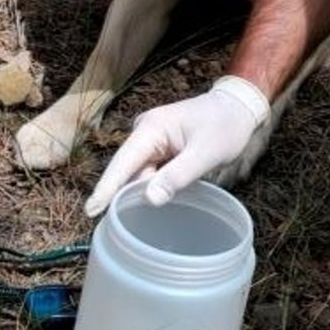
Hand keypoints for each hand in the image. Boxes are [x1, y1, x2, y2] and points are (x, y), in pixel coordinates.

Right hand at [84, 77, 270, 215]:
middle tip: (128, 221)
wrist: (239, 107)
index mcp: (152, 128)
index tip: (90, 211)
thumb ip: (178, 175)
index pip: (123, 163)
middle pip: (128, 170)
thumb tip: (150, 198)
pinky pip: (150, 170)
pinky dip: (154, 184)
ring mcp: (150, 138)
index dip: (106, 188)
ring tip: (150, 207)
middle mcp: (144, 131)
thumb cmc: (225, 126)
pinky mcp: (159, 146)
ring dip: (144, 189)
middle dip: (126, 194)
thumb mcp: (206, 153)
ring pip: (139, 173)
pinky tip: (160, 196)